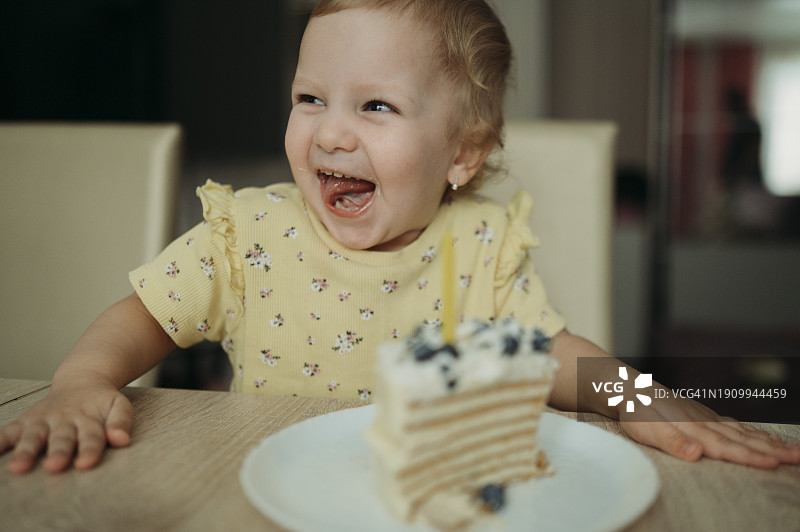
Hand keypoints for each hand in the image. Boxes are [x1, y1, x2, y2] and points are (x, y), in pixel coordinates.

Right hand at [0, 384, 132, 473]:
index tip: (86, 463)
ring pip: (34, 436)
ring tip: (19, 466)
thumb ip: (121, 422)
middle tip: (54, 466)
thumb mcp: (118, 405)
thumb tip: (122, 440)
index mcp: (89, 418)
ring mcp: (44, 420)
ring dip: (26, 451)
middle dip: (58, 452)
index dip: (89, 450)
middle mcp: (65, 420)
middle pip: (62, 438)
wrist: (82, 380)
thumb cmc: (101, 401)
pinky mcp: (26, 421)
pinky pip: (10, 431)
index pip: (91, 436)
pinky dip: (1, 441)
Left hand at [619, 395, 799, 468]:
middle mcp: (706, 423)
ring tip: (794, 450)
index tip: (775, 463)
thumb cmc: (637, 412)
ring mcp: (707, 419)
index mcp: (695, 430)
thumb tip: (696, 454)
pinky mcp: (704, 417)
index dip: (751, 456)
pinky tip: (765, 438)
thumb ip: (673, 442)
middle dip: (773, 450)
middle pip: (744, 440)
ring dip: (769, 443)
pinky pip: (735, 426)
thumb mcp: (647, 430)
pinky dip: (753, 433)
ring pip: (744, 433)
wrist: (629, 388)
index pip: (728, 448)